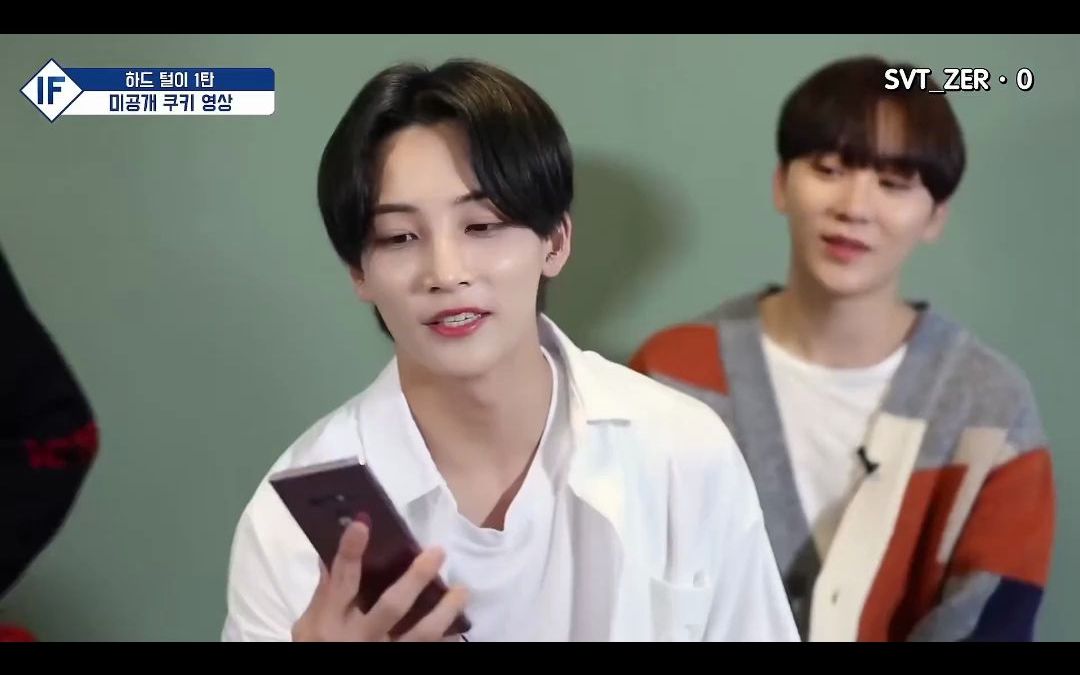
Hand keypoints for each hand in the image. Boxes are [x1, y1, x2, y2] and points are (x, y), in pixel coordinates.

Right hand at [292, 520, 468, 641]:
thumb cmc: (320, 646)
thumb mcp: (309, 627)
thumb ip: (324, 594)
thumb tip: (329, 553)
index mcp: (331, 620)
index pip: (342, 581)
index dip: (351, 552)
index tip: (363, 523)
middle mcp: (358, 637)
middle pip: (391, 606)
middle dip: (416, 578)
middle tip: (437, 552)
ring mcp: (382, 652)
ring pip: (420, 633)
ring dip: (445, 611)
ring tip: (462, 590)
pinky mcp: (399, 662)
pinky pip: (427, 651)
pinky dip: (445, 639)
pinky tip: (458, 627)